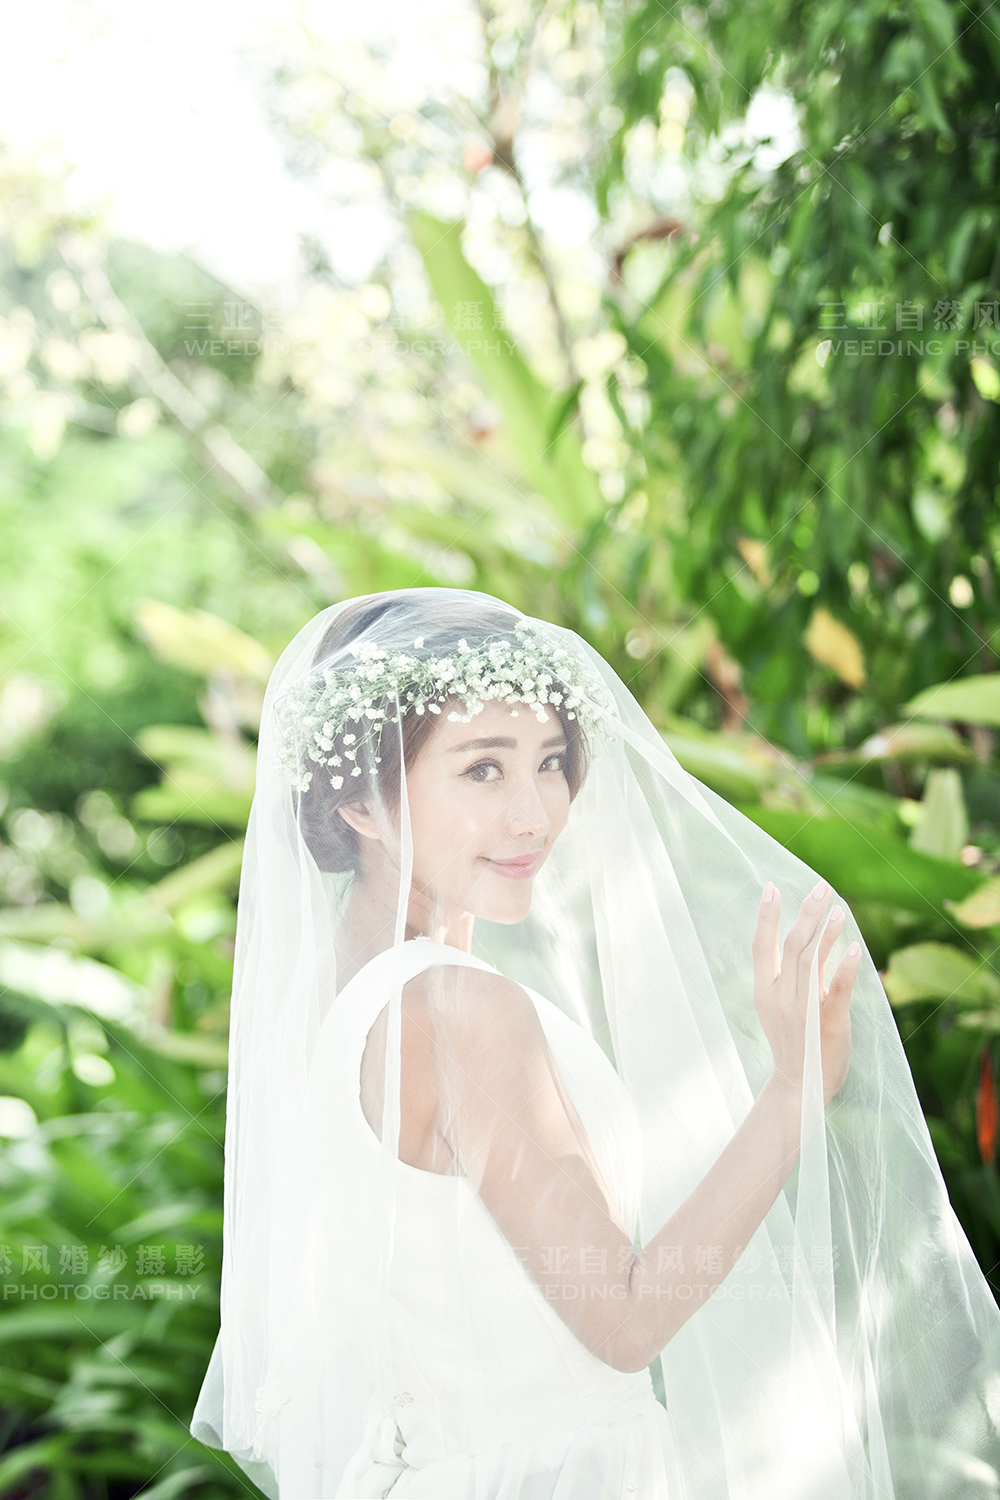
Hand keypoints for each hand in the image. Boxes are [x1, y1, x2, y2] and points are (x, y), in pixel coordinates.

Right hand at [752, 881, 858, 1106]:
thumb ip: (791, 976)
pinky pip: (836, 991)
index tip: (771, 887)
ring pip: (812, 963)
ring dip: (826, 934)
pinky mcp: (828, 1024)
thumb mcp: (780, 1007)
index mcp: (765, 991)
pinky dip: (845, 969)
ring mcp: (803, 1011)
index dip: (765, 916)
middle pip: (792, 946)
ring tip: (838, 910)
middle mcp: (781, 997)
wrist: (800, 1088)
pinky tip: (856, 949)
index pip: (761, 946)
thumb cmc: (794, 1043)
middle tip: (820, 887)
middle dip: (806, 914)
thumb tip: (805, 938)